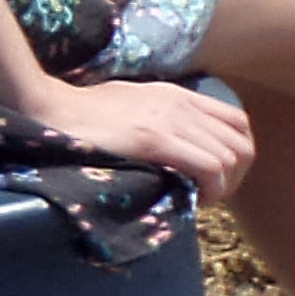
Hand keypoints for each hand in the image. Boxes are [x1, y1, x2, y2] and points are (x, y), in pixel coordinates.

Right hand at [32, 77, 254, 203]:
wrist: (52, 108)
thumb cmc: (85, 112)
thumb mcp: (134, 104)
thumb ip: (160, 117)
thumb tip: (175, 144)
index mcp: (178, 95)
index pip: (237, 122)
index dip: (236, 155)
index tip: (216, 177)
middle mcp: (182, 104)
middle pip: (241, 144)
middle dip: (235, 177)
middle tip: (210, 195)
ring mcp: (170, 120)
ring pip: (230, 157)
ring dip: (223, 187)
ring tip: (199, 199)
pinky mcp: (156, 139)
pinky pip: (210, 167)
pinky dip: (211, 189)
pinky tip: (194, 199)